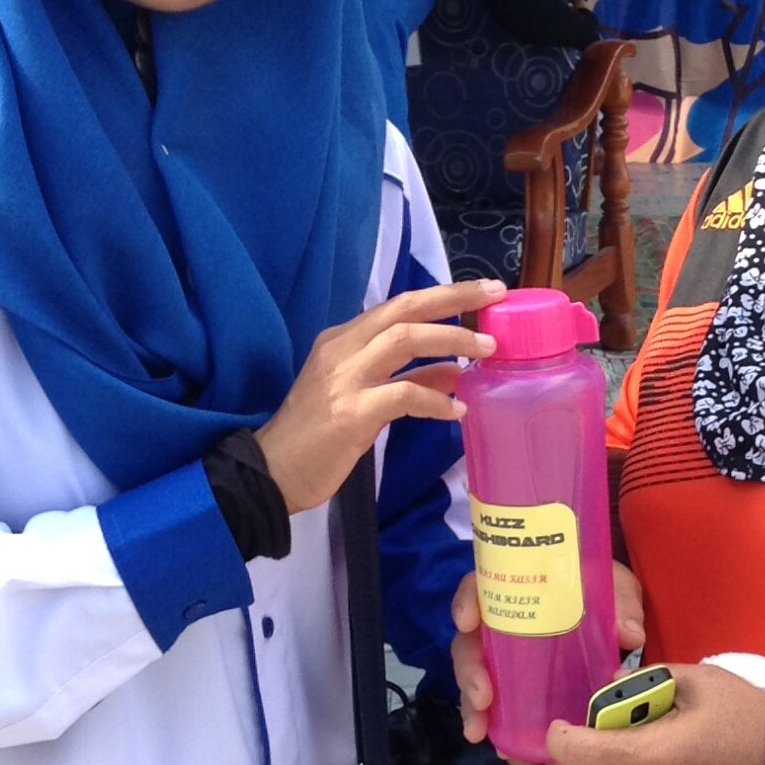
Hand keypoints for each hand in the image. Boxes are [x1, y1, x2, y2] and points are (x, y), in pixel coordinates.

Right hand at [255, 279, 502, 515]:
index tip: (482, 292)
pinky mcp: (351, 413)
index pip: (397, 306)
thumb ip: (404, 378)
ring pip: (404, 339)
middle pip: (404, 309)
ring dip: (451, 341)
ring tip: (488, 351)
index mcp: (341, 340)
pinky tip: (457, 411)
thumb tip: (453, 371)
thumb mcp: (361, 397)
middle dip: (453, 298)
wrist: (269, 473)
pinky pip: (404, 395)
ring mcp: (344, 379)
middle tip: (495, 294)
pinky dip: (436, 400)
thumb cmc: (314, 438)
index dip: (442, 296)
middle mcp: (342, 349)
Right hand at [452, 560, 645, 764]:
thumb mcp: (616, 589)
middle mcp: (503, 622)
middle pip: (471, 642)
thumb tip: (629, 635)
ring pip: (476, 677)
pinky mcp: (516, 684)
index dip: (467, 601)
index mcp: (520, 589)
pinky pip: (495, 703)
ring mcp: (506, 656)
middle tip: (482, 696)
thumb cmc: (605, 591)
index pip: (480, 587)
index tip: (468, 621)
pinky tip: (495, 743)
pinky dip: (492, 723)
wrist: (614, 611)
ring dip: (472, 704)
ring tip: (478, 730)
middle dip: (469, 670)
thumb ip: (622, 606)